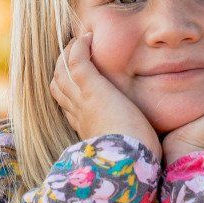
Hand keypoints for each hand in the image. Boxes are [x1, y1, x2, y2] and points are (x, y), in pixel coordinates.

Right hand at [49, 32, 160, 154]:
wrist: (127, 165)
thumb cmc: (133, 163)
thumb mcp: (127, 148)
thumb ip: (128, 140)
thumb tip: (145, 145)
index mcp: (86, 128)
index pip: (68, 105)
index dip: (70, 90)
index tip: (80, 82)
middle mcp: (79, 113)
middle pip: (58, 86)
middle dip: (62, 69)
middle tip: (75, 54)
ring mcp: (82, 100)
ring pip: (61, 72)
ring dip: (68, 54)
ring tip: (80, 42)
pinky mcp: (91, 89)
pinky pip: (75, 61)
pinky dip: (78, 47)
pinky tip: (87, 37)